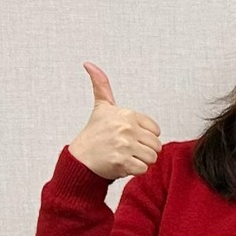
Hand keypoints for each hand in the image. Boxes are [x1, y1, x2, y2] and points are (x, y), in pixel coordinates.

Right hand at [68, 62, 161, 179]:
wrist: (79, 159)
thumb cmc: (94, 134)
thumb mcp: (101, 107)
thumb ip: (101, 85)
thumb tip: (89, 64)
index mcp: (127, 115)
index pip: (156, 130)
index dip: (145, 137)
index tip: (131, 137)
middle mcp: (126, 128)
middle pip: (156, 145)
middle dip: (145, 150)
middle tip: (128, 150)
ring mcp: (124, 146)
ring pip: (152, 158)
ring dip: (141, 161)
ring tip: (126, 157)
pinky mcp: (122, 162)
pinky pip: (143, 169)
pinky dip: (135, 171)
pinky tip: (122, 165)